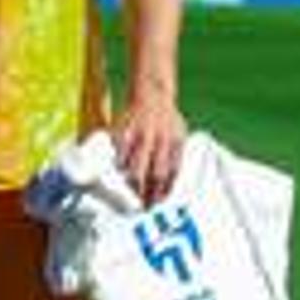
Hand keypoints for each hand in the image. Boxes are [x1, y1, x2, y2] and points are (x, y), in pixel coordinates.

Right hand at [112, 87, 188, 205]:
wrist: (152, 93)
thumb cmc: (167, 119)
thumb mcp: (179, 134)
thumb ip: (175, 157)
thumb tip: (168, 186)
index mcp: (175, 142)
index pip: (172, 172)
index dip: (165, 190)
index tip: (158, 203)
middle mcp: (160, 139)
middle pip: (155, 173)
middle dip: (149, 193)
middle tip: (144, 206)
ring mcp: (141, 135)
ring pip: (136, 166)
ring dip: (134, 183)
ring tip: (131, 193)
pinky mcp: (125, 130)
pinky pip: (120, 154)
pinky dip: (120, 165)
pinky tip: (120, 173)